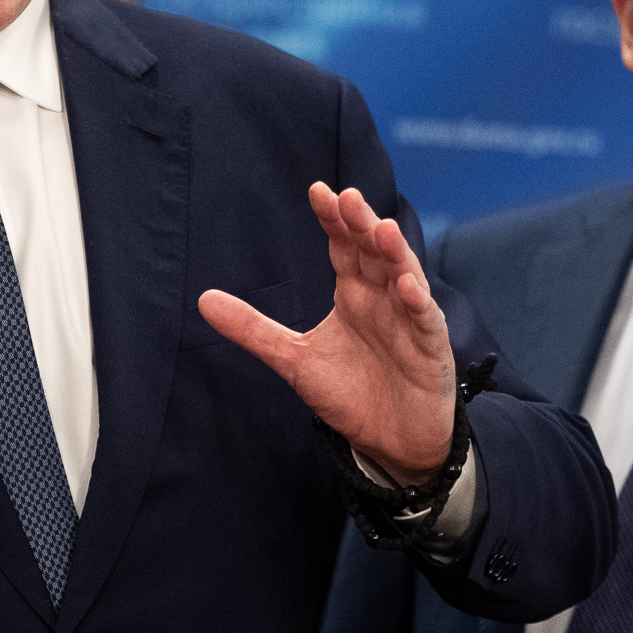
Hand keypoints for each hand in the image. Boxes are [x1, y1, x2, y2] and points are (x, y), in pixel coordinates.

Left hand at [199, 183, 453, 483]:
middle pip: (373, 252)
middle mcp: (382, 298)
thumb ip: (253, 328)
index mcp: (353, 293)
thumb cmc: (351, 392)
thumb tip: (203, 299)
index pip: (343, 246)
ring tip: (381, 229)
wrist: (390, 441)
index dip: (332, 219)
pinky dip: (418, 302)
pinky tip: (408, 287)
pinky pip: (425, 321)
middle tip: (346, 198)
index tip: (316, 191)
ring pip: (404, 276)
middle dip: (361, 224)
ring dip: (394, 253)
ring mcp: (409, 320)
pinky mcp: (429, 349)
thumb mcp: (293, 359)